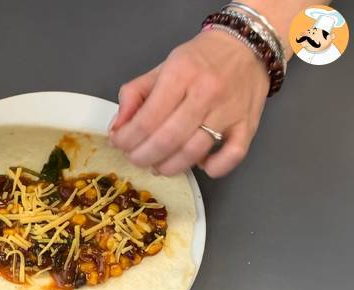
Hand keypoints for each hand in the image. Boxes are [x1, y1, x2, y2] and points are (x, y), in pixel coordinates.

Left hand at [109, 30, 269, 177]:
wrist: (247, 45)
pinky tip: (200, 165)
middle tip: (135, 158)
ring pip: (193, 152)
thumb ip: (134, 94)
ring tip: (157, 165)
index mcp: (181, 74)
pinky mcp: (248, 125)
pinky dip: (214, 168)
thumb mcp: (162, 67)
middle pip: (167, 140)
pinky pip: (232, 156)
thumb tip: (117, 127)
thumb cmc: (200, 59)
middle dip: (143, 156)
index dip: (127, 138)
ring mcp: (229, 111)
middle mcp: (206, 92)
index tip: (118, 143)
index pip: (147, 118)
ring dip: (169, 167)